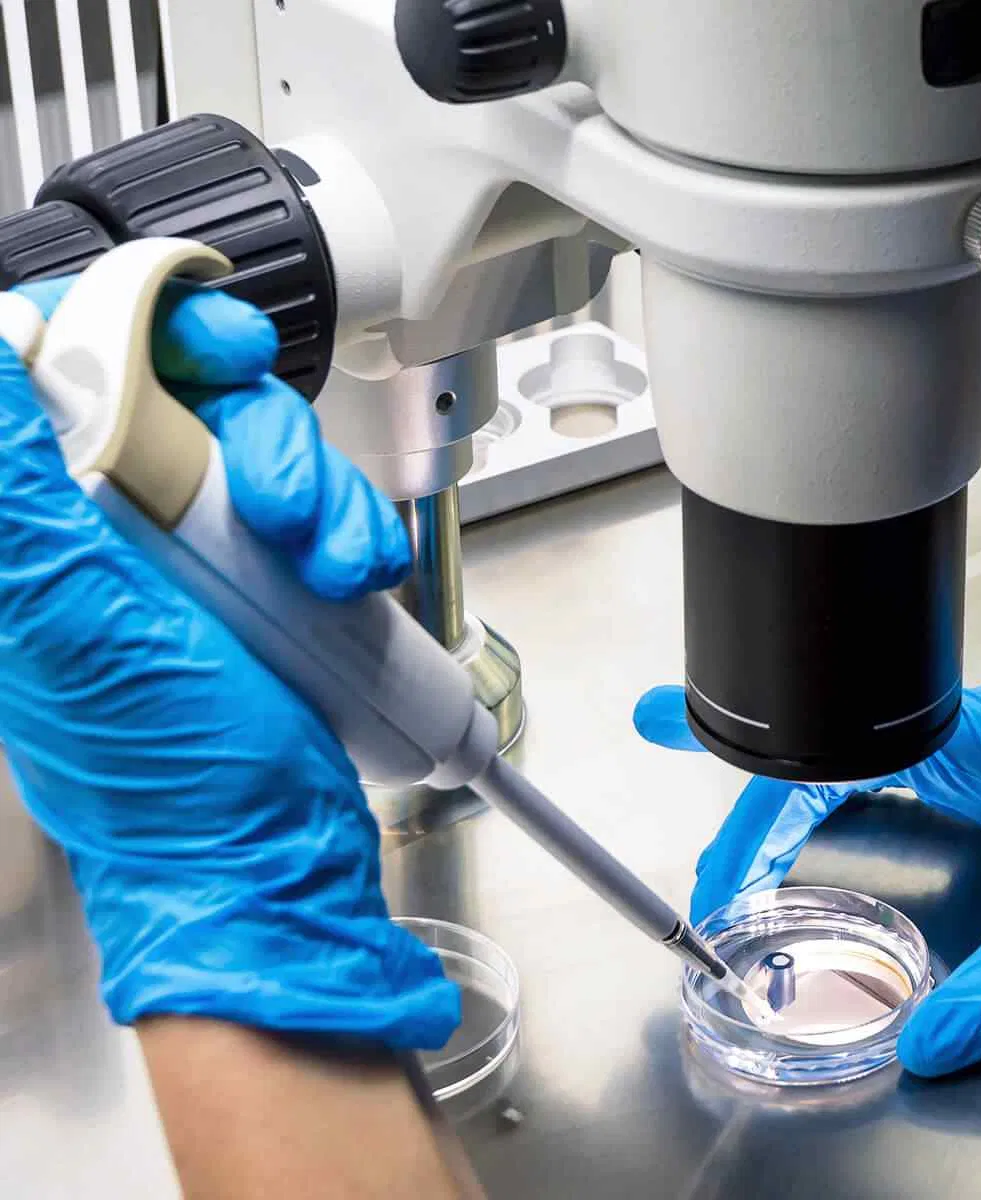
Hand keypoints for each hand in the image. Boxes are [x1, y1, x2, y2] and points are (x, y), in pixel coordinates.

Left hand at [0, 278, 458, 1049]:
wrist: (277, 863)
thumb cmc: (177, 784)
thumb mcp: (88, 634)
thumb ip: (22, 503)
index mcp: (36, 539)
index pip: (56, 373)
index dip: (130, 328)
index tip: (205, 341)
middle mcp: (106, 536)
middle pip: (179, 393)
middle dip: (254, 429)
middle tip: (279, 498)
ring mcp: (192, 558)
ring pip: (259, 446)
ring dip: (316, 493)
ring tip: (327, 567)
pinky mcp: (263, 580)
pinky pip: (312, 504)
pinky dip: (345, 528)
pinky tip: (350, 580)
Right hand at [635, 681, 980, 1075]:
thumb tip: (929, 1041)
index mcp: (978, 733)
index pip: (832, 755)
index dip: (751, 782)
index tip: (689, 790)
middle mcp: (972, 736)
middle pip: (824, 747)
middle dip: (740, 752)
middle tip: (657, 730)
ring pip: (855, 764)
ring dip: (780, 783)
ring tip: (718, 799)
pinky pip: (892, 786)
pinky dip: (832, 804)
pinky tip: (812, 825)